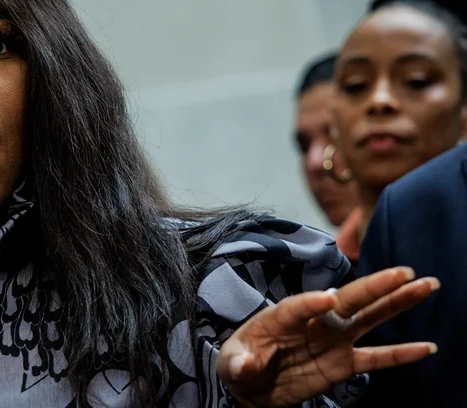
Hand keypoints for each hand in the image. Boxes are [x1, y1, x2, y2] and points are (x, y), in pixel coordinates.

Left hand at [216, 267, 438, 406]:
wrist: (253, 385)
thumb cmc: (239, 364)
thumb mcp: (231, 364)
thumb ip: (238, 363)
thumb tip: (245, 365)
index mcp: (282, 317)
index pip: (298, 306)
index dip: (312, 302)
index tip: (329, 299)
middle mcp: (313, 322)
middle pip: (348, 300)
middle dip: (374, 286)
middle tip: (403, 272)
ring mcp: (332, 340)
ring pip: (369, 319)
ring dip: (396, 303)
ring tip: (425, 286)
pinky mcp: (343, 363)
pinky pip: (375, 359)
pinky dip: (400, 354)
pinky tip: (426, 347)